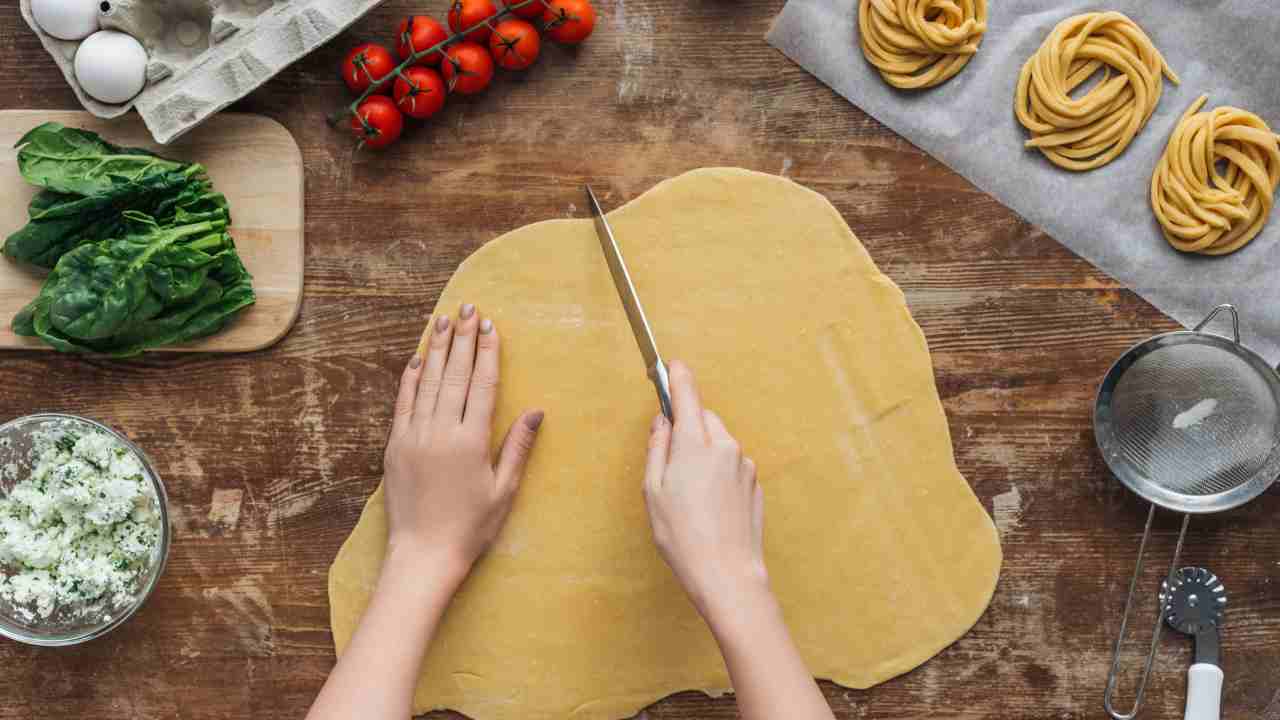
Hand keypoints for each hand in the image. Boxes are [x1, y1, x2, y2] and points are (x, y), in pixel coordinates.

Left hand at [383, 303, 543, 574]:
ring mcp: (414, 437)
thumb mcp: (503, 490)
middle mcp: (441, 432)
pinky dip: (409, 378)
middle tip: (468, 309)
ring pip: (426, 382)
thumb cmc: (471, 528)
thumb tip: (535, 412)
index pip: (482, 385)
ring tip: (442, 320)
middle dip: (462, 339)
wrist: (423, 556)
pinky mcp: (395, 447)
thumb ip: (517, 447)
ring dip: (435, 348)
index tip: (490, 327)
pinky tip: (416, 359)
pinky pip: (403, 403)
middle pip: (454, 374)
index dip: (487, 353)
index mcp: (472, 441)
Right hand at [643, 361, 767, 617]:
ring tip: (690, 495)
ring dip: (705, 455)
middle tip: (670, 462)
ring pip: (719, 444)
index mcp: (695, 445)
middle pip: (704, 420)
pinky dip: (719, 474)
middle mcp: (725, 448)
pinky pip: (732, 466)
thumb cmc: (683, 537)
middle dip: (688, 429)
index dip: (678, 378)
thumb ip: (657, 449)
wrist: (727, 574)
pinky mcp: (755, 484)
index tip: (673, 365)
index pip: (688, 397)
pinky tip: (709, 505)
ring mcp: (745, 466)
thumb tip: (663, 423)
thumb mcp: (653, 491)